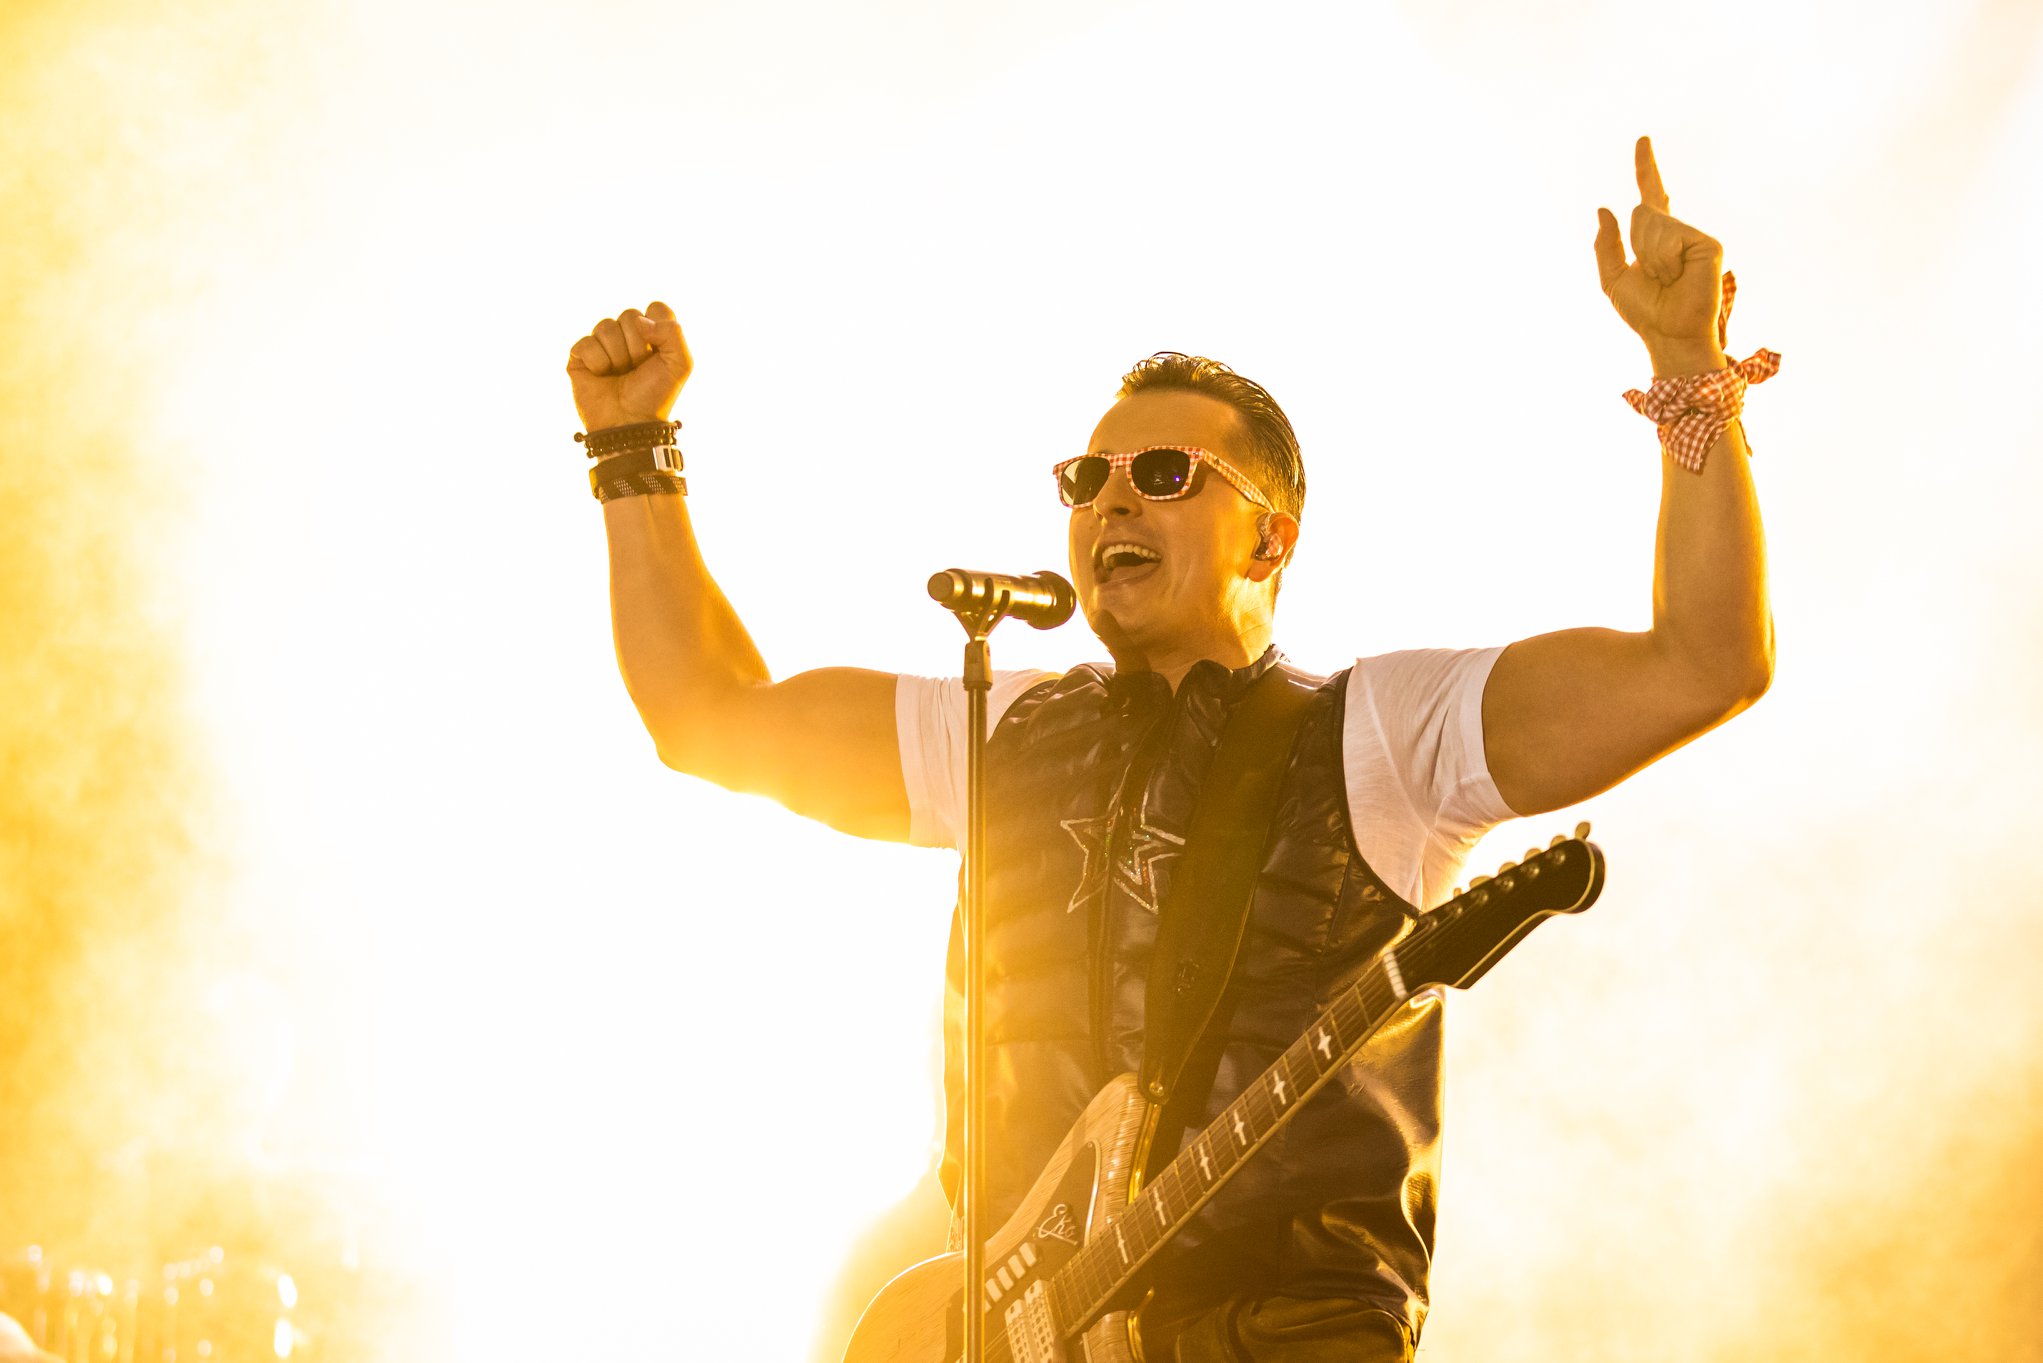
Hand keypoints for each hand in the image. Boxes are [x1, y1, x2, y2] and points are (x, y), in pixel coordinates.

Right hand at [566, 300, 692, 430]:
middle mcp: (626, 335)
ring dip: (618, 356)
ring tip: (620, 374)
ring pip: (606, 326)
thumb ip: (673, 332)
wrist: (630, 422)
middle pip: (630, 314)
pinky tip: (601, 376)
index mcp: (652, 333)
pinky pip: (586, 343)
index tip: (658, 353)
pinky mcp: (580, 355)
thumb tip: (639, 320)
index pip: (656, 307)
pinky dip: (598, 363)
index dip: (658, 329)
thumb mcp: (680, 364)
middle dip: (637, 346)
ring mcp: (602, 344)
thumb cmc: (655, 395)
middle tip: (637, 368)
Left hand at [1594, 137, 1727, 375]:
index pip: (1650, 195)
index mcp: (1655, 238)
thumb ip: (1606, 244)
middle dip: (1636, 248)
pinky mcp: (1708, 243)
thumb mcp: (1612, 278)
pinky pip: (1670, 236)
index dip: (1646, 168)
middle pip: (1641, 214)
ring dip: (1650, 256)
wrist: (1667, 334)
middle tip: (1654, 277)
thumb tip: (1605, 209)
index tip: (1642, 141)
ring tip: (1668, 278)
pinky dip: (1665, 259)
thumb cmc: (1645, 312)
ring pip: (1651, 223)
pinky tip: (1679, 275)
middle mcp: (1677, 232)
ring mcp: (1694, 236)